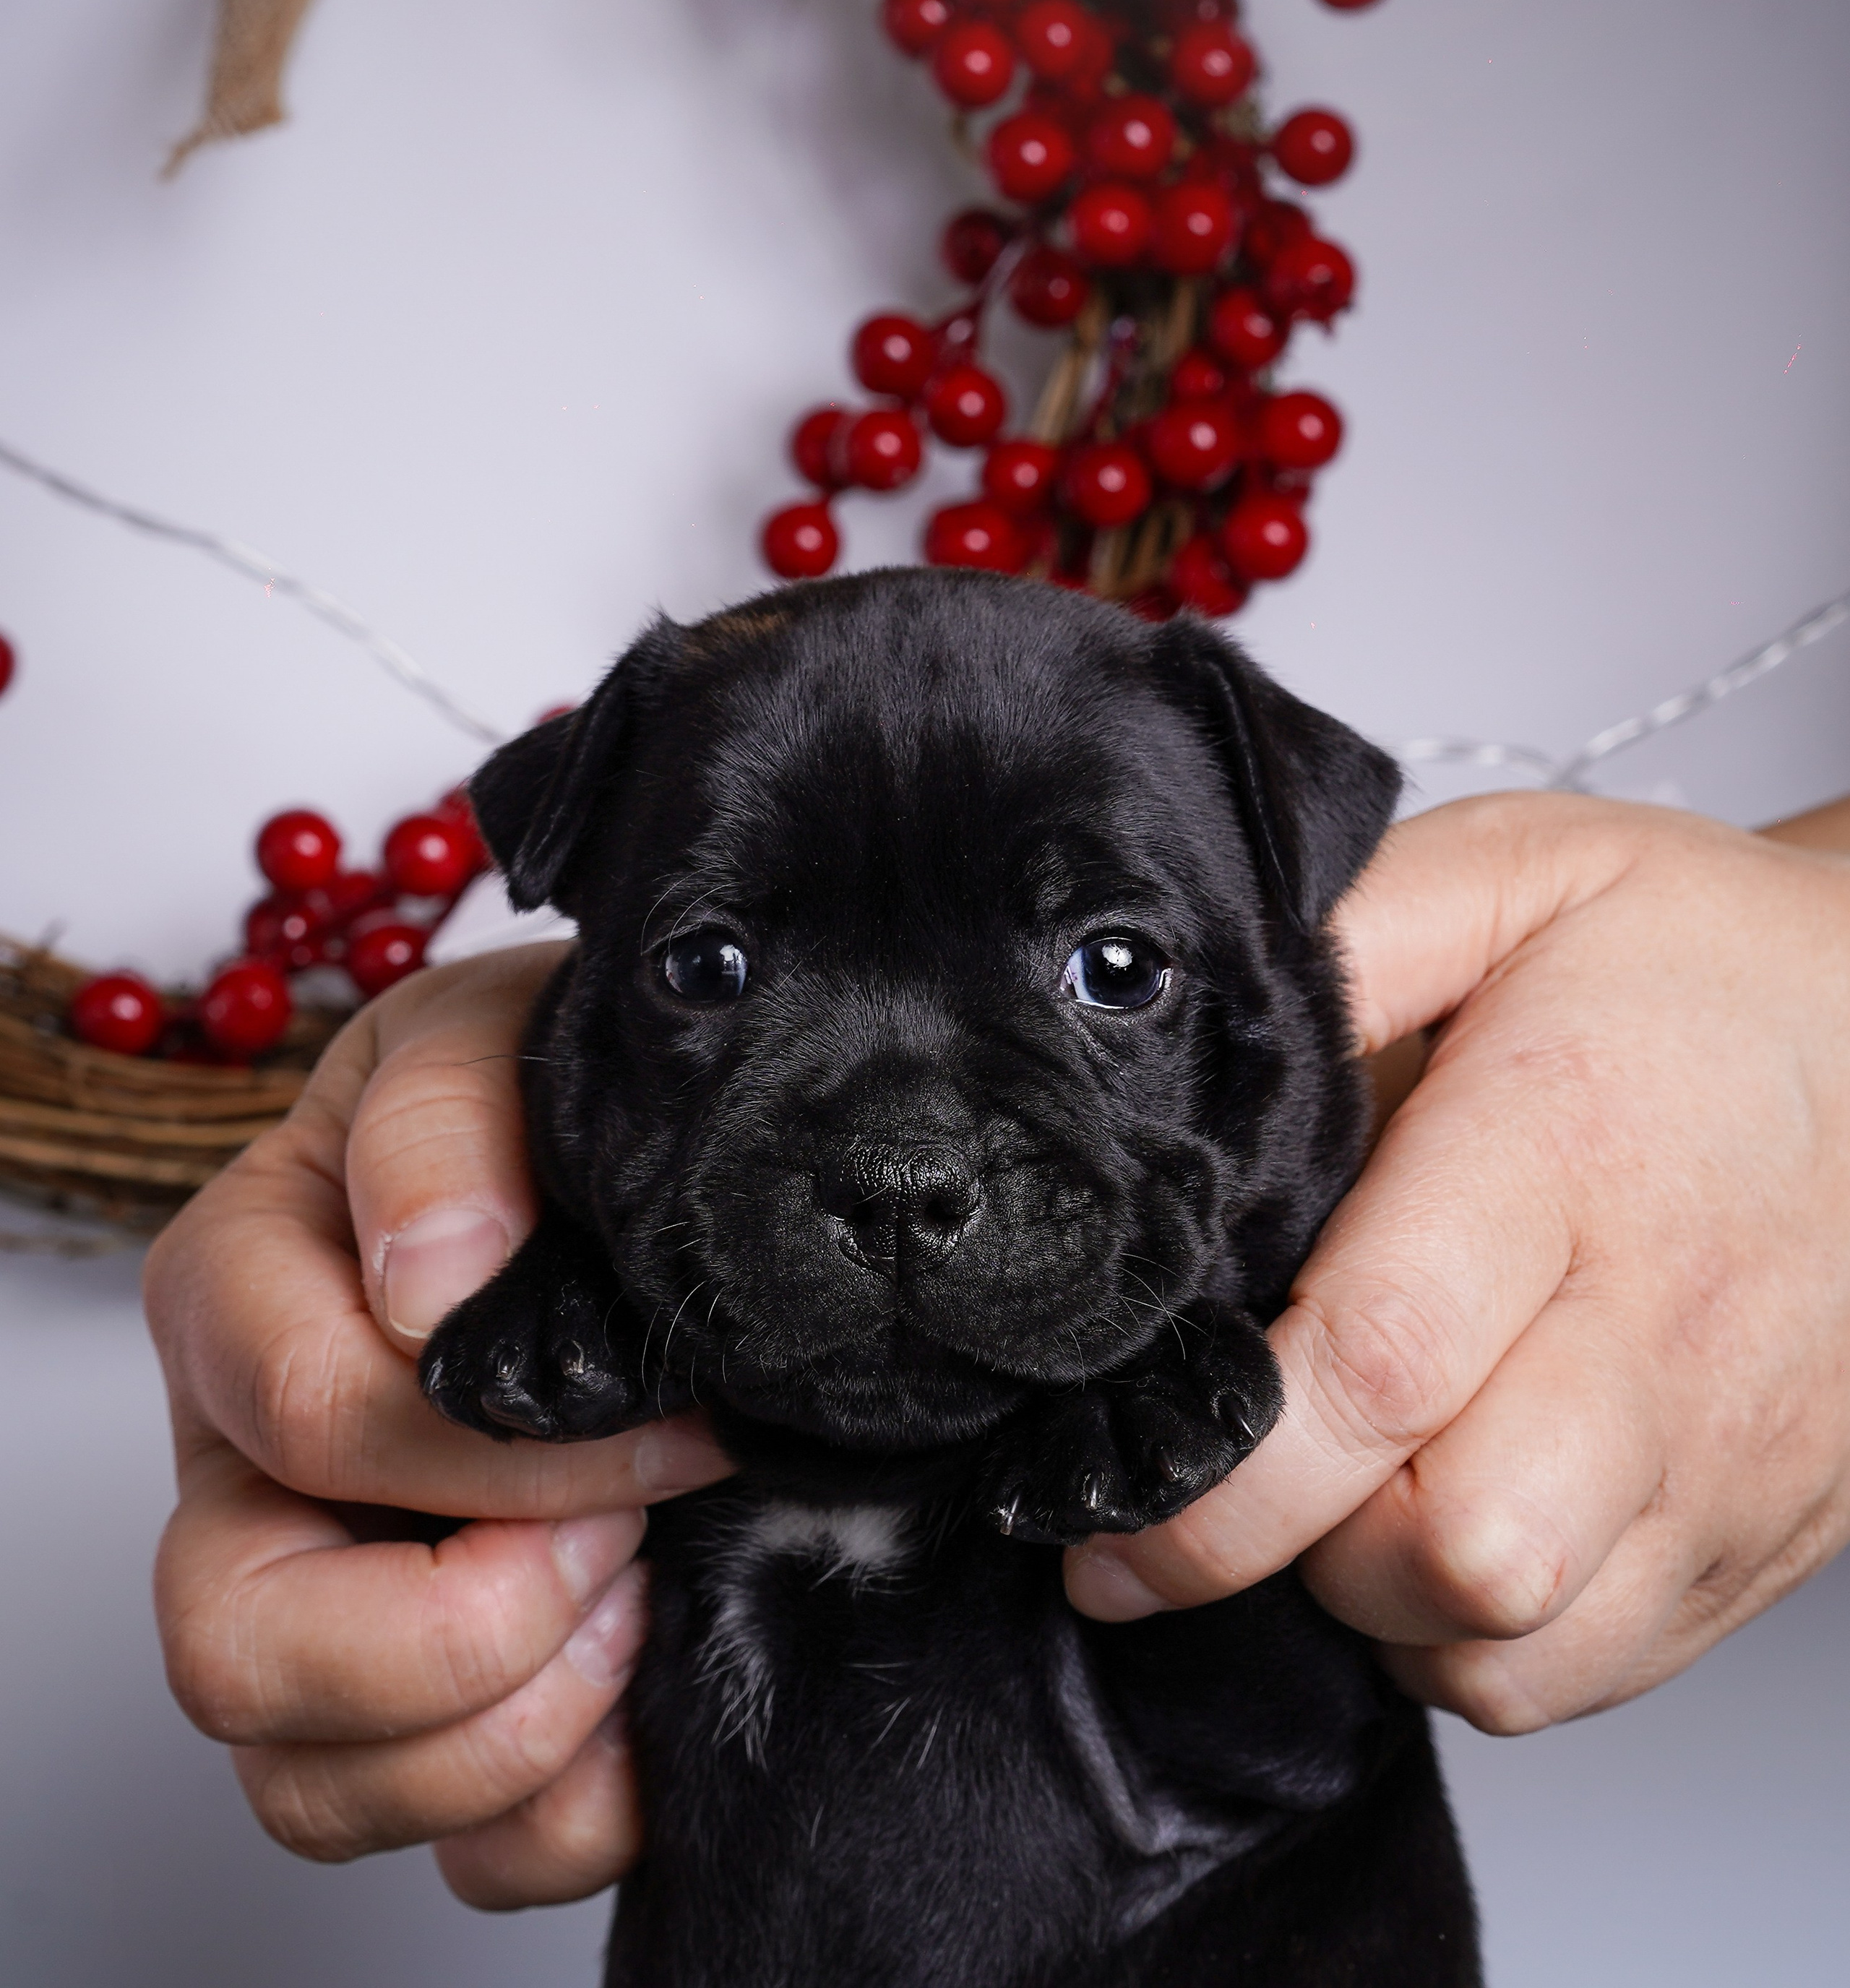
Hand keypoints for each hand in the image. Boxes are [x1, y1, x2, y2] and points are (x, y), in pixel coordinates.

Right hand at [144, 947, 731, 1906]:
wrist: (635, 1161)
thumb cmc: (539, 1094)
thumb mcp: (492, 1037)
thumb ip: (445, 1121)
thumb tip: (432, 1282)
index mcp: (239, 1299)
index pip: (314, 1422)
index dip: (506, 1449)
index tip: (671, 1418)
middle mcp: (247, 1478)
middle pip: (240, 1651)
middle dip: (465, 1628)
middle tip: (621, 1542)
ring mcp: (321, 1609)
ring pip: (313, 1790)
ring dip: (514, 1731)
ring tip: (639, 1601)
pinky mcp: (418, 1714)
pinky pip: (445, 1854)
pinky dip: (561, 1817)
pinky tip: (647, 1705)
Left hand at [1065, 792, 1849, 1735]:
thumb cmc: (1699, 958)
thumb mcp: (1510, 873)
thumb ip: (1345, 946)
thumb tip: (1184, 1030)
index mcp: (1566, 1156)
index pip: (1379, 1364)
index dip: (1223, 1473)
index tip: (1108, 1500)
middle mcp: (1660, 1333)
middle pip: (1456, 1550)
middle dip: (1296, 1547)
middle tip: (1243, 1458)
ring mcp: (1725, 1457)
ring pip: (1514, 1645)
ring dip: (1381, 1602)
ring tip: (1340, 1485)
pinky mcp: (1759, 1533)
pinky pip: (1585, 1671)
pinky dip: (1476, 1640)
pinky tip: (1437, 1521)